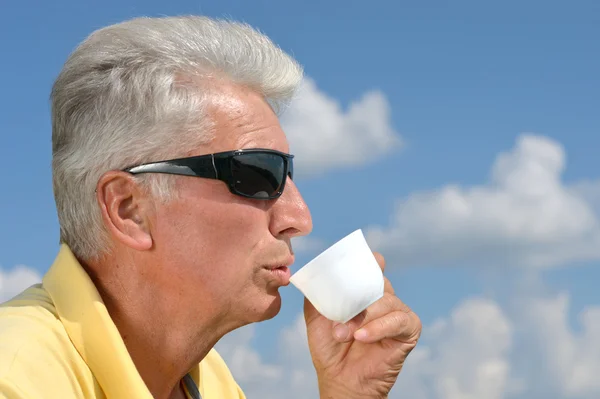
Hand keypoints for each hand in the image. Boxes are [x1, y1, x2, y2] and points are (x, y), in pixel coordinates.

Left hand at [303, 253, 421, 398]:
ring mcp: (398, 313)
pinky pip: (399, 320)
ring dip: (363, 317)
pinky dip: (379, 327)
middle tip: (339, 314)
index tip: (368, 259)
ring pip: (387, 301)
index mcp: (365, 292)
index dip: (371, 261)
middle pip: (378, 281)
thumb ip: (316, 296)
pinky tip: (362, 337)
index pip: (372, 268)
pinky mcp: (409, 330)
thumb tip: (312, 279)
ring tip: (343, 334)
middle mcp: (384, 299)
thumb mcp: (316, 318)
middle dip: (357, 296)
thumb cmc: (331, 349)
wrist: (341, 380)